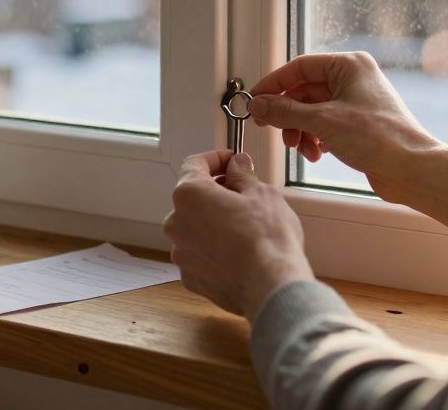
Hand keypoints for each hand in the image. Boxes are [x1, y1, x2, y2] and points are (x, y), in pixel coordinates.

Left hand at [163, 151, 313, 318]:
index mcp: (189, 194)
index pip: (194, 164)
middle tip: (244, 194)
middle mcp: (176, 222)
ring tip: (245, 228)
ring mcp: (180, 253)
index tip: (232, 162)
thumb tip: (236, 165)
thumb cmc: (267, 237)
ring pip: (195, 227)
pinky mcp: (190, 278)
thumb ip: (242, 175)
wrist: (270, 287)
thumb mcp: (262, 194)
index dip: (215, 159)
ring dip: (214, 222)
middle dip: (216, 192)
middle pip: (193, 198)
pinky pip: (199, 254)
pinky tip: (238, 252)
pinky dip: (214, 248)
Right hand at [248, 52, 447, 241]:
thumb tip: (257, 104)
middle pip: (304, 91)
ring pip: (313, 111)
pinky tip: (316, 154)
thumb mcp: (322, 121)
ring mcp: (357, 102)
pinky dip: (315, 139)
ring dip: (300, 131)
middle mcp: (353, 79)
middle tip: (273, 130)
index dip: (274, 84)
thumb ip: (284, 111)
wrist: (412, 169)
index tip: (254, 101)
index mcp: (348, 65)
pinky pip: (325, 126)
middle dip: (288, 115)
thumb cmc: (378, 138)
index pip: (299, 67)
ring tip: (300, 148)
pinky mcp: (359, 124)